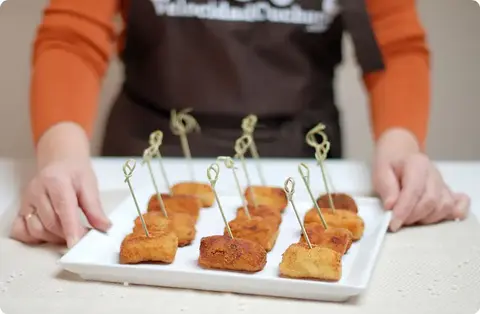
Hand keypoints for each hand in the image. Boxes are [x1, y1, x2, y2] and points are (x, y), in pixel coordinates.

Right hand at [10, 122, 110, 247]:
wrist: (59, 161)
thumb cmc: (75, 172)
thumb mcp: (89, 185)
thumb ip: (95, 208)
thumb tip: (104, 227)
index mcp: (56, 181)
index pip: (63, 209)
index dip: (70, 228)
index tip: (76, 243)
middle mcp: (37, 191)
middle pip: (50, 222)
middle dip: (68, 234)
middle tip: (83, 237)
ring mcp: (27, 200)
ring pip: (36, 229)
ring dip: (54, 238)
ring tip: (69, 234)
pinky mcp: (21, 208)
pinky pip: (20, 230)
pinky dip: (34, 237)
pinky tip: (49, 234)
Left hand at [372, 128, 469, 231]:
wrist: (400, 154)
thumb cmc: (390, 165)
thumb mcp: (380, 172)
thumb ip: (386, 188)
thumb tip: (391, 206)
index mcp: (417, 164)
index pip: (414, 190)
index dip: (404, 210)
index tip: (393, 224)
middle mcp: (434, 173)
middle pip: (431, 201)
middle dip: (413, 216)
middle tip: (397, 220)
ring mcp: (444, 183)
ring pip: (443, 207)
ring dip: (425, 218)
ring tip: (409, 217)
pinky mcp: (448, 193)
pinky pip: (457, 207)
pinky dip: (448, 216)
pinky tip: (434, 218)